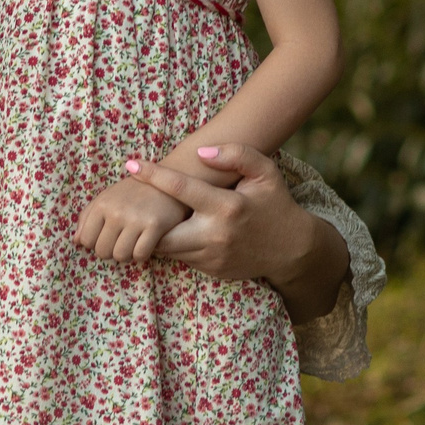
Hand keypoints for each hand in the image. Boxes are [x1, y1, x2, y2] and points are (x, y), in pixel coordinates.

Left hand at [74, 173, 189, 262]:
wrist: (169, 179)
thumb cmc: (135, 191)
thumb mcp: (107, 197)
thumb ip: (88, 217)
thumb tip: (76, 241)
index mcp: (101, 204)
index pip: (86, 240)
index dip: (95, 243)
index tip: (107, 237)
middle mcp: (116, 211)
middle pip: (102, 251)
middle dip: (111, 250)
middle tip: (122, 241)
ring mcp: (135, 219)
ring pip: (120, 256)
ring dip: (127, 254)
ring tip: (134, 242)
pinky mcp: (155, 225)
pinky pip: (140, 255)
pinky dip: (142, 255)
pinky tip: (146, 244)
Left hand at [129, 143, 350, 319]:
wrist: (292, 249)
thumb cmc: (276, 204)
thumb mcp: (266, 172)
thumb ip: (237, 154)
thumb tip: (202, 153)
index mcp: (227, 207)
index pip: (181, 189)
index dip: (153, 176)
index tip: (131, 165)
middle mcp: (216, 235)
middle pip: (163, 231)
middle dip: (146, 219)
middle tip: (137, 202)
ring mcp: (212, 257)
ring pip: (168, 248)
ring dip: (158, 233)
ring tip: (152, 215)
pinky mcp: (211, 271)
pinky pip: (181, 258)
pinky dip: (174, 245)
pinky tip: (177, 230)